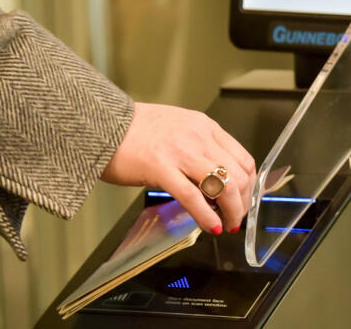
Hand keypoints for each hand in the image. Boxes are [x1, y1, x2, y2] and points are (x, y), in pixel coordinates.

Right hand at [101, 102, 256, 233]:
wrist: (102, 124)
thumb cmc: (134, 130)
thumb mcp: (177, 127)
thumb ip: (198, 147)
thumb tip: (215, 178)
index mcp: (203, 126)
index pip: (243, 158)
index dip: (248, 185)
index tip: (242, 200)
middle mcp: (197, 137)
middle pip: (238, 175)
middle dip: (241, 203)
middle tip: (235, 217)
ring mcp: (180, 152)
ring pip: (223, 186)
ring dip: (231, 212)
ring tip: (226, 225)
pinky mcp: (160, 169)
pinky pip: (193, 197)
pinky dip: (206, 217)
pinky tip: (210, 226)